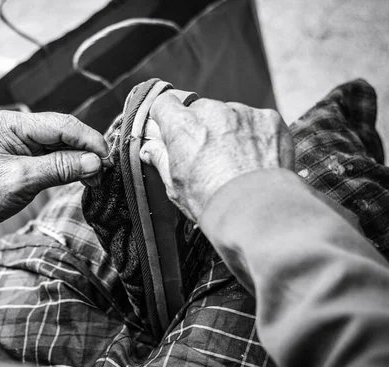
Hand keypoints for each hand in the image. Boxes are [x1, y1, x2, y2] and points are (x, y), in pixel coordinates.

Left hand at [0, 111, 109, 273]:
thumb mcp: (23, 180)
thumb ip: (60, 168)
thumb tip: (95, 162)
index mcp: (13, 123)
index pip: (61, 124)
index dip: (88, 140)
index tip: (107, 158)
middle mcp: (18, 129)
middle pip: (64, 133)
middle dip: (87, 150)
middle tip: (105, 170)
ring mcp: (21, 145)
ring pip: (61, 146)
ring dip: (80, 160)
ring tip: (96, 177)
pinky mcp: (24, 161)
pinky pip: (54, 159)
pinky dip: (69, 168)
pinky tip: (82, 177)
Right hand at [139, 93, 293, 220]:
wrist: (257, 212)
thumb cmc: (212, 202)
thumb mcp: (176, 186)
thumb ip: (161, 159)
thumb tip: (149, 149)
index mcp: (182, 126)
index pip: (164, 103)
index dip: (165, 115)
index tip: (169, 127)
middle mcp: (211, 111)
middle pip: (199, 110)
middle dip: (201, 127)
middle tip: (207, 156)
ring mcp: (242, 113)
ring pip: (230, 115)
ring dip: (229, 130)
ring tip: (236, 163)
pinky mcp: (269, 119)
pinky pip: (256, 121)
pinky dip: (255, 136)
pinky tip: (255, 161)